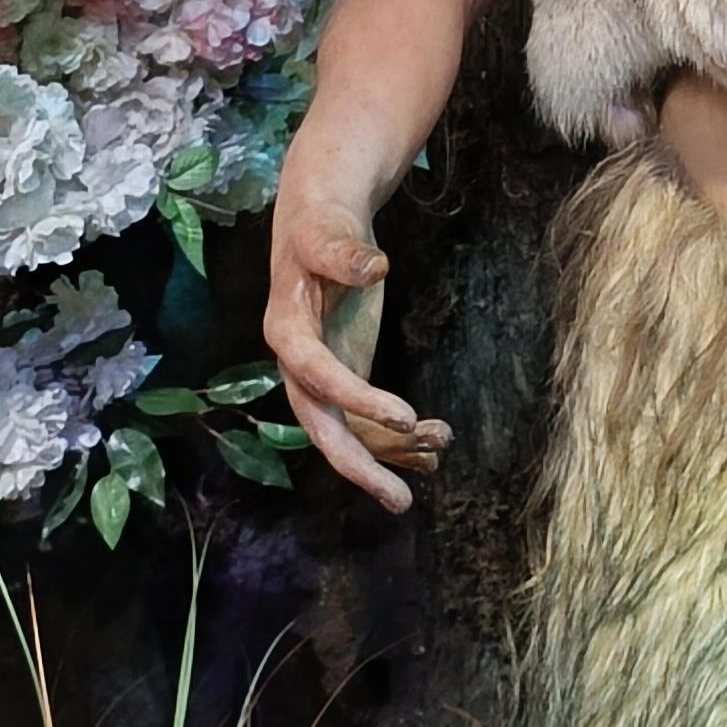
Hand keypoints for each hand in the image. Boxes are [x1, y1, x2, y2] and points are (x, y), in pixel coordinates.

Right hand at [264, 192, 447, 510]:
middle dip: (361, 466)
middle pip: (323, 427)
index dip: (357, 400)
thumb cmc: (321, 225)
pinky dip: (395, 440)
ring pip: (349, 432)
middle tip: (401, 502)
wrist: (317, 224)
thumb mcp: (327, 232)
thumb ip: (345, 252)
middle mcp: (298, 366)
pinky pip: (364, 421)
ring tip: (440, 449)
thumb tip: (375, 266)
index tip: (406, 417)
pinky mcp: (343, 376)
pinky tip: (431, 452)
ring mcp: (320, 377)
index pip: (317, 377)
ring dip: (391, 452)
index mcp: (286, 331)